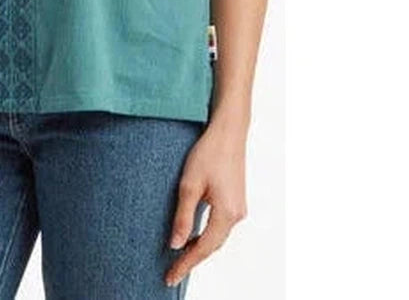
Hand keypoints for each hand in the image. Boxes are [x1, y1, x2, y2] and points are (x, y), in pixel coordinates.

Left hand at [164, 122, 247, 287]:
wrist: (229, 132)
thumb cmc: (208, 153)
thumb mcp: (189, 185)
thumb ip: (184, 217)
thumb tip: (176, 245)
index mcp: (227, 214)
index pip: (203, 248)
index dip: (186, 264)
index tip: (170, 277)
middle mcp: (237, 215)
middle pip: (213, 246)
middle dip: (192, 260)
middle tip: (172, 272)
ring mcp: (238, 208)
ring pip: (217, 237)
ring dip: (200, 248)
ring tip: (180, 258)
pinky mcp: (236, 200)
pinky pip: (220, 226)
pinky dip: (206, 235)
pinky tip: (194, 235)